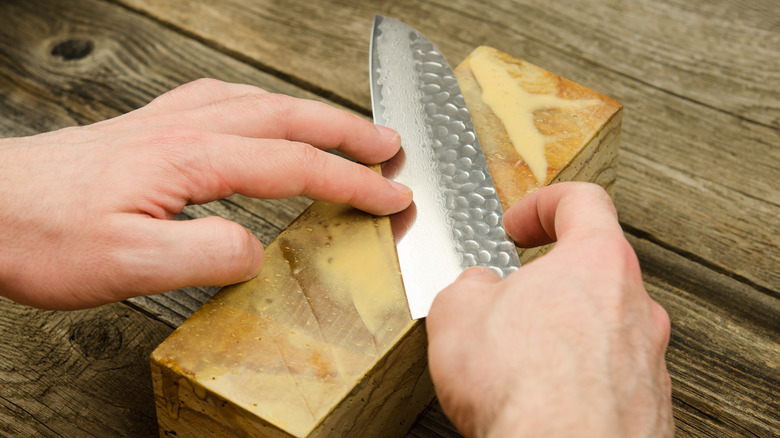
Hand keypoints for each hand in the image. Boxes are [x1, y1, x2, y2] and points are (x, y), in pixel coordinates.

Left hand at [0, 79, 411, 308]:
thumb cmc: (42, 235)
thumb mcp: (126, 265)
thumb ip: (203, 256)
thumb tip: (256, 249)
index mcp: (190, 158)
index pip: (294, 165)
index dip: (351, 182)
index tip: (391, 197)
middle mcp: (185, 128)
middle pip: (289, 118)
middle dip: (350, 133)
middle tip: (392, 146)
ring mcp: (167, 121)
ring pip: (260, 103)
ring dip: (313, 113)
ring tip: (347, 128)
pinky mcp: (149, 127)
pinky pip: (224, 99)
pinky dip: (264, 104)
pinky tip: (264, 113)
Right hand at [426, 183, 672, 437]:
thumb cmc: (522, 387)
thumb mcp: (456, 312)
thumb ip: (469, 285)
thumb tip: (477, 289)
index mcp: (597, 261)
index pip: (583, 201)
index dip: (542, 204)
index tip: (517, 225)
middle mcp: (635, 305)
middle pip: (595, 269)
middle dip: (547, 280)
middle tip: (509, 299)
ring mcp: (648, 358)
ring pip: (603, 325)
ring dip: (562, 331)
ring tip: (517, 358)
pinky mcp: (648, 406)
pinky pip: (609, 375)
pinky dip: (577, 377)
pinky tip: (541, 396)